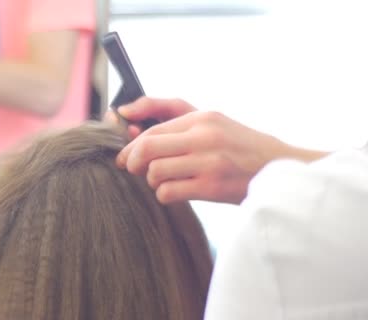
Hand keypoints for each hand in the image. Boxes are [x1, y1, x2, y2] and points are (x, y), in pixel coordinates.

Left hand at [116, 97, 325, 203]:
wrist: (281, 170)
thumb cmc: (240, 147)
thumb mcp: (213, 123)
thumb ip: (174, 120)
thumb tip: (128, 119)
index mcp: (203, 118)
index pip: (153, 128)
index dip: (131, 144)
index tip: (124, 155)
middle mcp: (205, 136)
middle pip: (147, 147)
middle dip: (132, 161)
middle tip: (133, 169)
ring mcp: (209, 162)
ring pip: (155, 171)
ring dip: (152, 180)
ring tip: (165, 180)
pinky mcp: (212, 187)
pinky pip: (168, 192)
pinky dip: (165, 194)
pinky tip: (176, 192)